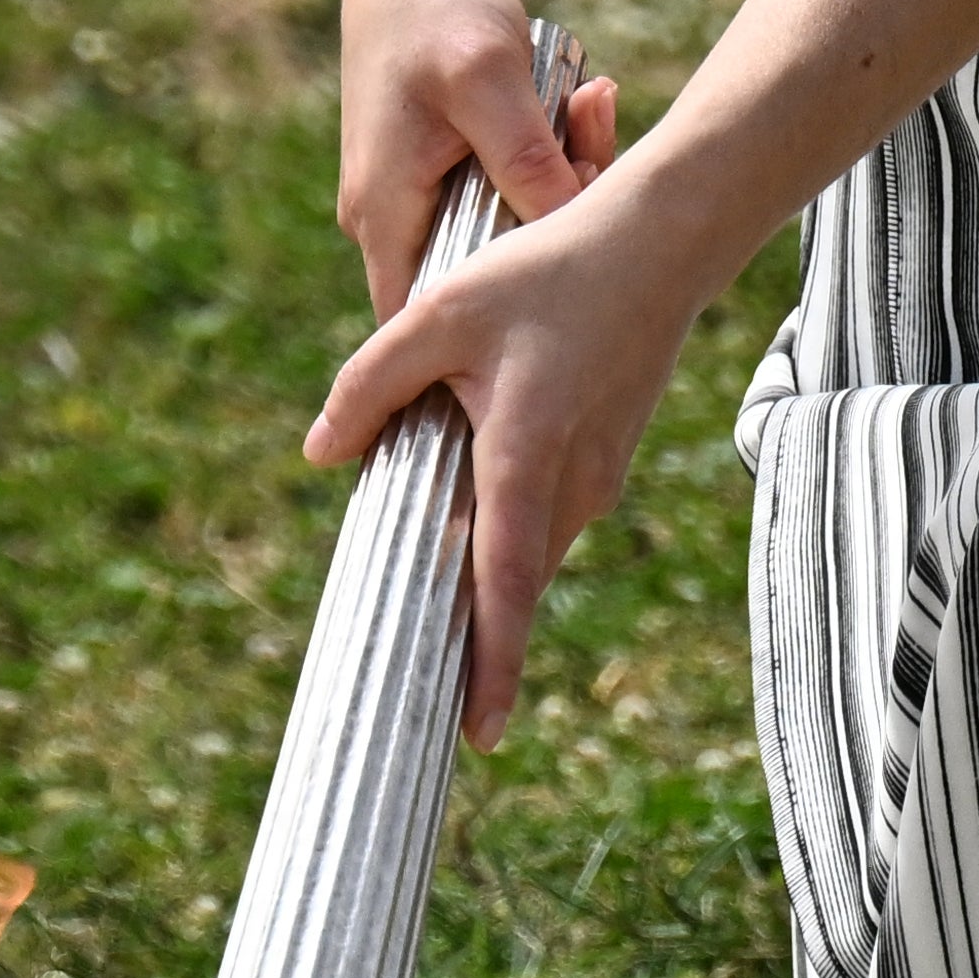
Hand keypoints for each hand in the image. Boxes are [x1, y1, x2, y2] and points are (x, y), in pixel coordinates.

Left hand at [301, 171, 692, 747]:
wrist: (657, 243)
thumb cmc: (544, 271)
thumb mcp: (438, 314)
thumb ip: (370, 386)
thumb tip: (321, 454)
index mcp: (524, 456)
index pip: (506, 583)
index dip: (494, 663)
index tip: (481, 734)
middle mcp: (570, 484)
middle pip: (511, 583)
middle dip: (474, 639)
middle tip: (424, 700)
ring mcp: (596, 478)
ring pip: (527, 548)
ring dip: (486, 576)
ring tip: (432, 603)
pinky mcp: (604, 461)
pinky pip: (544, 517)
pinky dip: (506, 529)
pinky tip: (469, 498)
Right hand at [335, 0, 621, 300]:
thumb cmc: (438, 6)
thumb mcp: (487, 79)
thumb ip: (526, 160)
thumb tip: (569, 238)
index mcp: (384, 214)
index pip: (420, 328)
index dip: (488, 336)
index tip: (569, 289)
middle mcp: (391, 220)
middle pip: (482, 277)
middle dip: (552, 230)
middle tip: (594, 154)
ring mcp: (418, 196)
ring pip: (507, 230)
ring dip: (561, 181)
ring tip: (589, 111)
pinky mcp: (447, 170)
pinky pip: (511, 191)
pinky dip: (552, 157)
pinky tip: (580, 106)